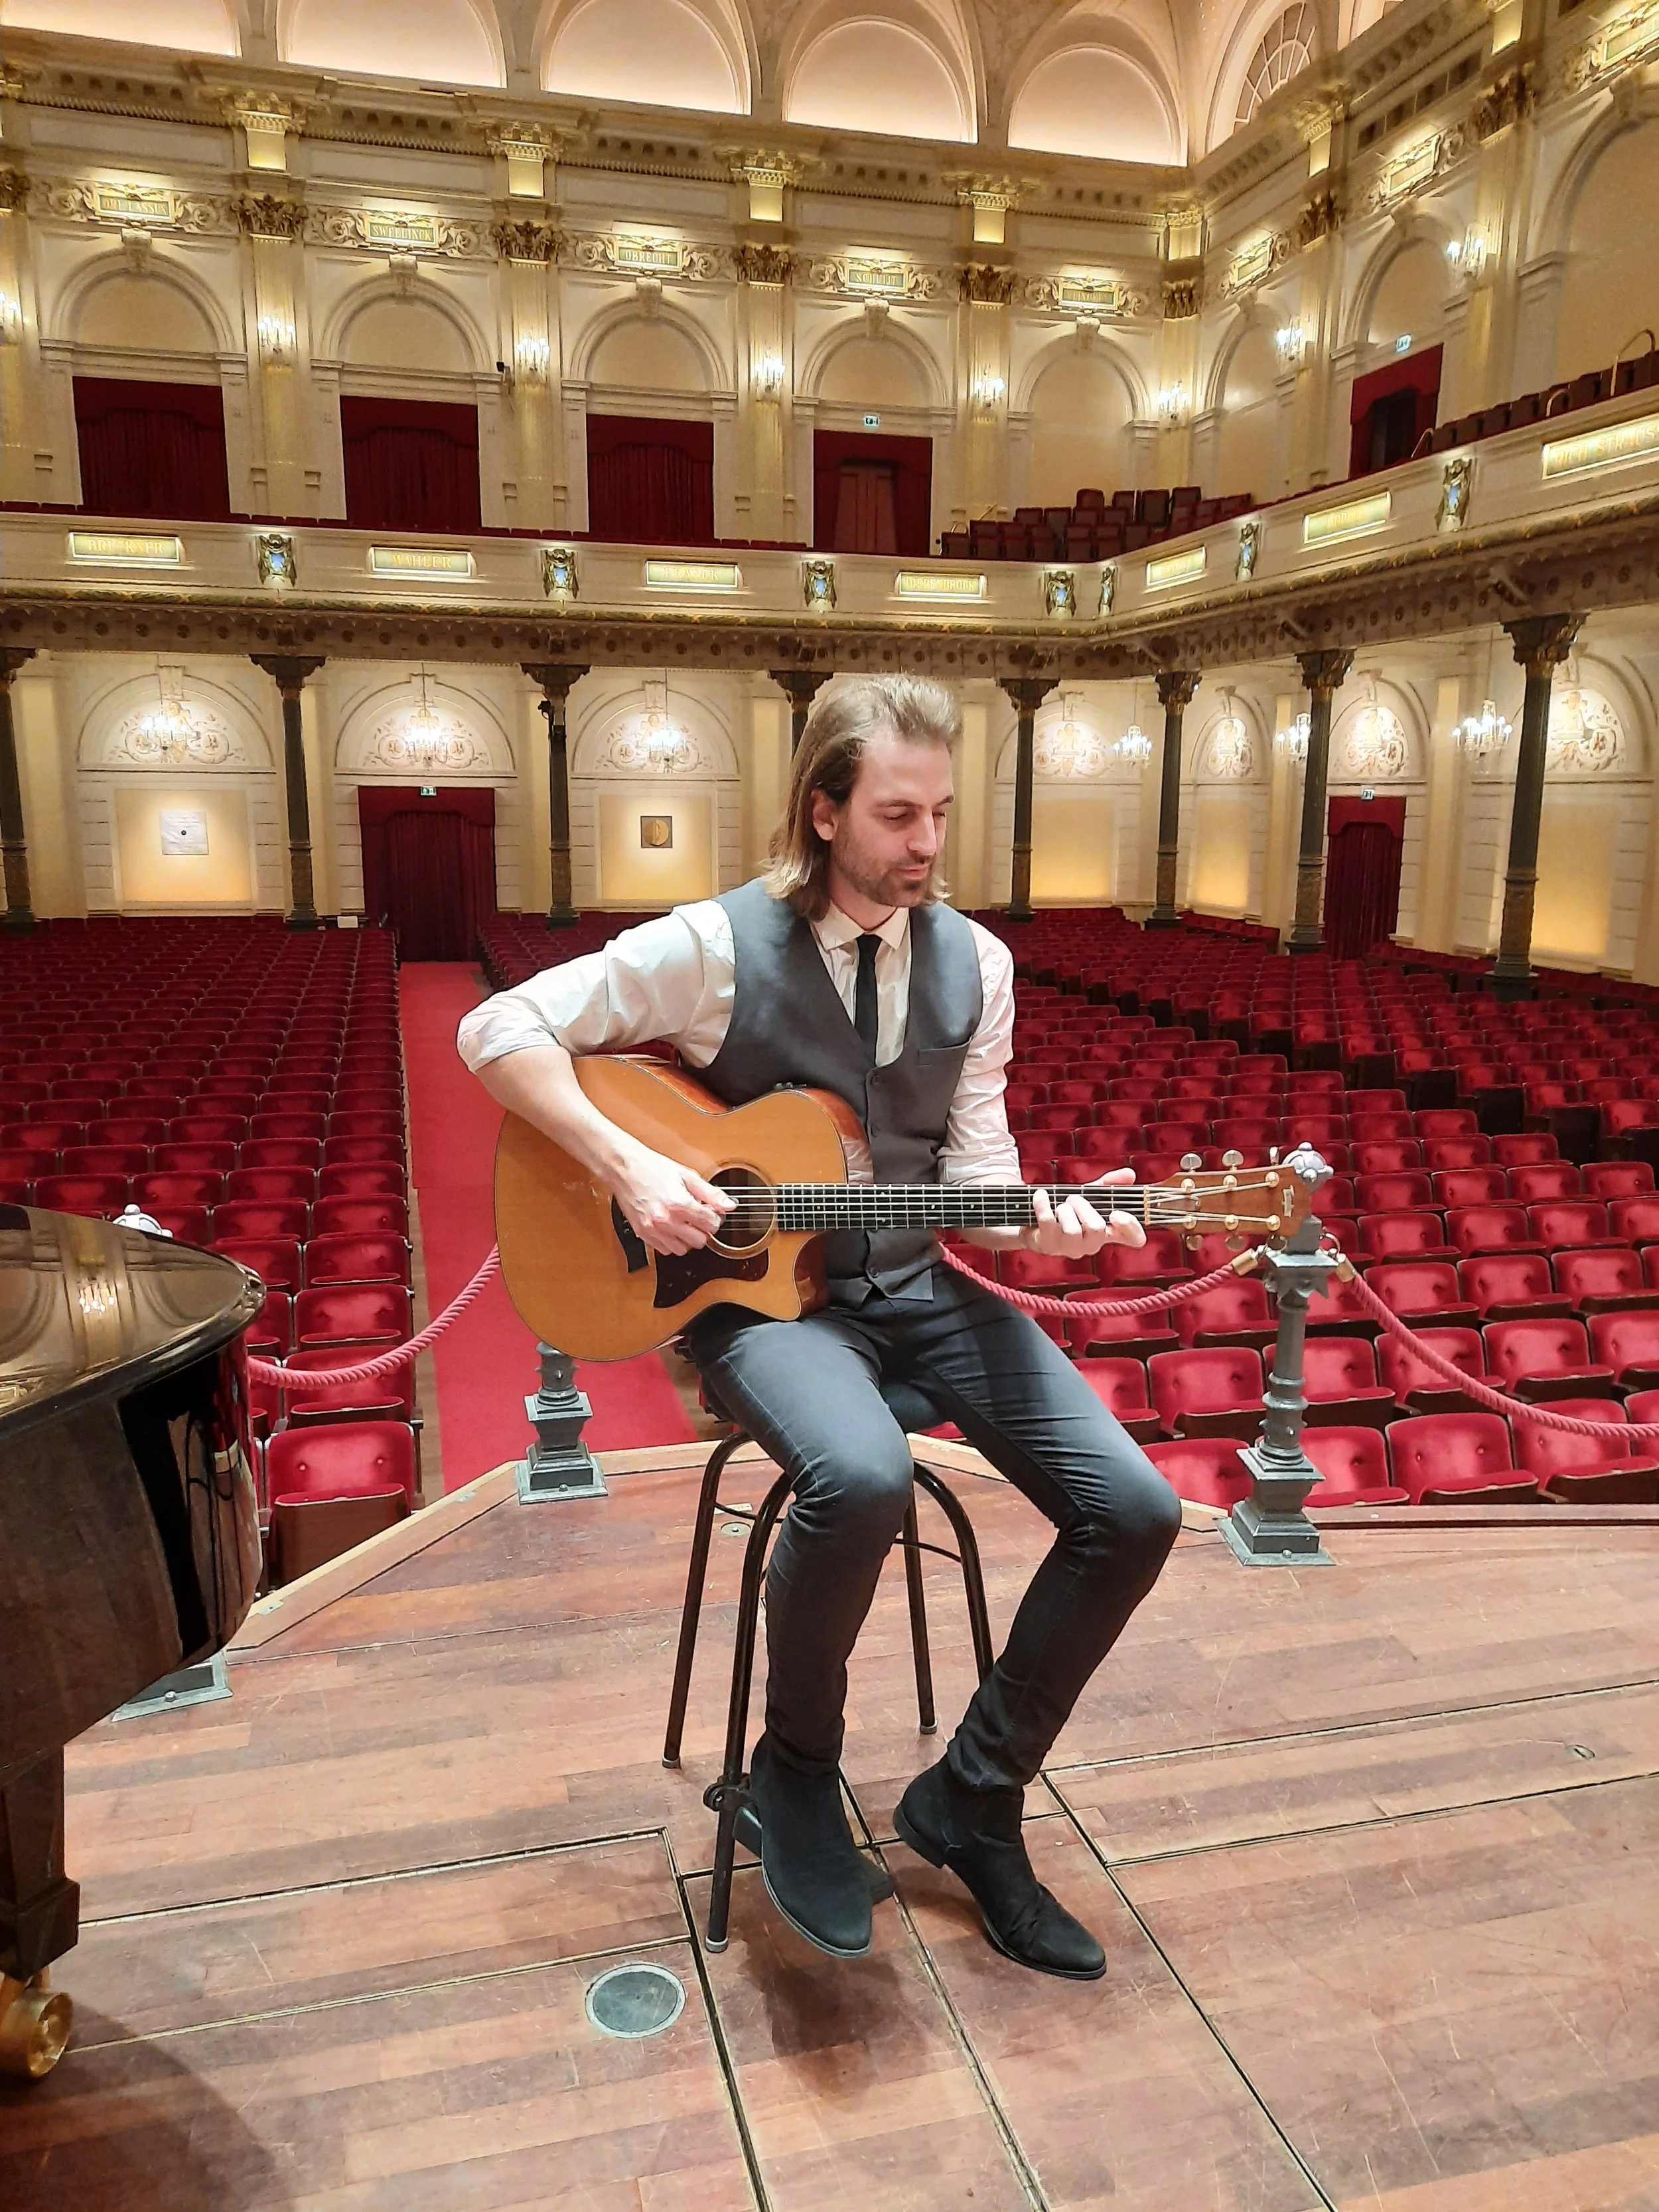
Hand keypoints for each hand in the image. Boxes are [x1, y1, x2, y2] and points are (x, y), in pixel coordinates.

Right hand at [612, 1144, 733, 1255]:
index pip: (710, 1225)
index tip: (712, 1213)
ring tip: (684, 1222)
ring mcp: (653, 1229)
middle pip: (699, 1241)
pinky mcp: (643, 1233)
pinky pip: (665, 1250)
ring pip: (682, 1250)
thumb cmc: (652, 1168)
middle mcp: (666, 1220)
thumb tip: (729, 1205)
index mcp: (679, 1203)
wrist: (623, 1168)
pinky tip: (671, 1228)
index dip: (715, 1218)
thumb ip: (710, 1192)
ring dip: (687, 1239)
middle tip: (699, 1217)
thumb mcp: (686, 1175)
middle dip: (703, 1230)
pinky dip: (672, 1242)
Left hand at [1027, 1167, 1145, 1256]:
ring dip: (1064, 1208)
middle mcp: (1091, 1245)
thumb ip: (1109, 1185)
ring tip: (1059, 1205)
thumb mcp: (1089, 1195)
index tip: (1117, 1213)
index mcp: (1107, 1232)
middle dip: (1083, 1206)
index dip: (1131, 1228)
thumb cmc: (1067, 1210)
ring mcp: (1069, 1248)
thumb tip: (1130, 1173)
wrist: (1033, 1222)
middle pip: (1096, 1229)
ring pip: (1072, 1230)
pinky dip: (1043, 1204)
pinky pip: (1048, 1222)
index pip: (1133, 1238)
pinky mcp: (1047, 1245)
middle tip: (1073, 1199)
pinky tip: (1041, 1196)